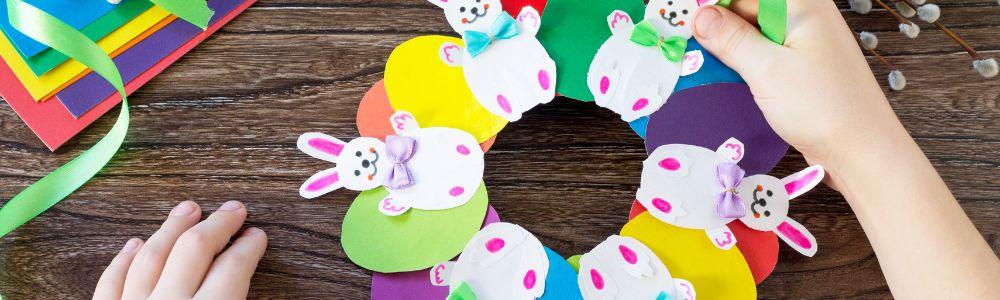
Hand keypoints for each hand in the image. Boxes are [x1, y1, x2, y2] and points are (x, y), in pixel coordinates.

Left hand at [94, 201, 267, 299]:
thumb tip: (242, 285)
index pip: (233, 269)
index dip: (249, 247)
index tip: (256, 236)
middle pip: (194, 250)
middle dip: (217, 225)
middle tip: (232, 210)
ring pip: (151, 256)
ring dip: (171, 229)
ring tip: (187, 210)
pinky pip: (111, 281)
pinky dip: (122, 260)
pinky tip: (134, 244)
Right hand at [692, 1, 907, 181]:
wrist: (862, 151)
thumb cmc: (822, 107)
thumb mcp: (767, 69)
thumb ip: (731, 38)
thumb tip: (700, 15)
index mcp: (802, 5)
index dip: (713, 6)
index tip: (682, 18)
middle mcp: (806, 17)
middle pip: (748, 9)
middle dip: (715, 25)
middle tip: (680, 43)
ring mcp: (806, 43)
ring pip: (753, 34)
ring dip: (725, 47)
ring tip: (694, 61)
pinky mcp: (803, 67)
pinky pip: (764, 55)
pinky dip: (741, 63)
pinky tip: (721, 75)